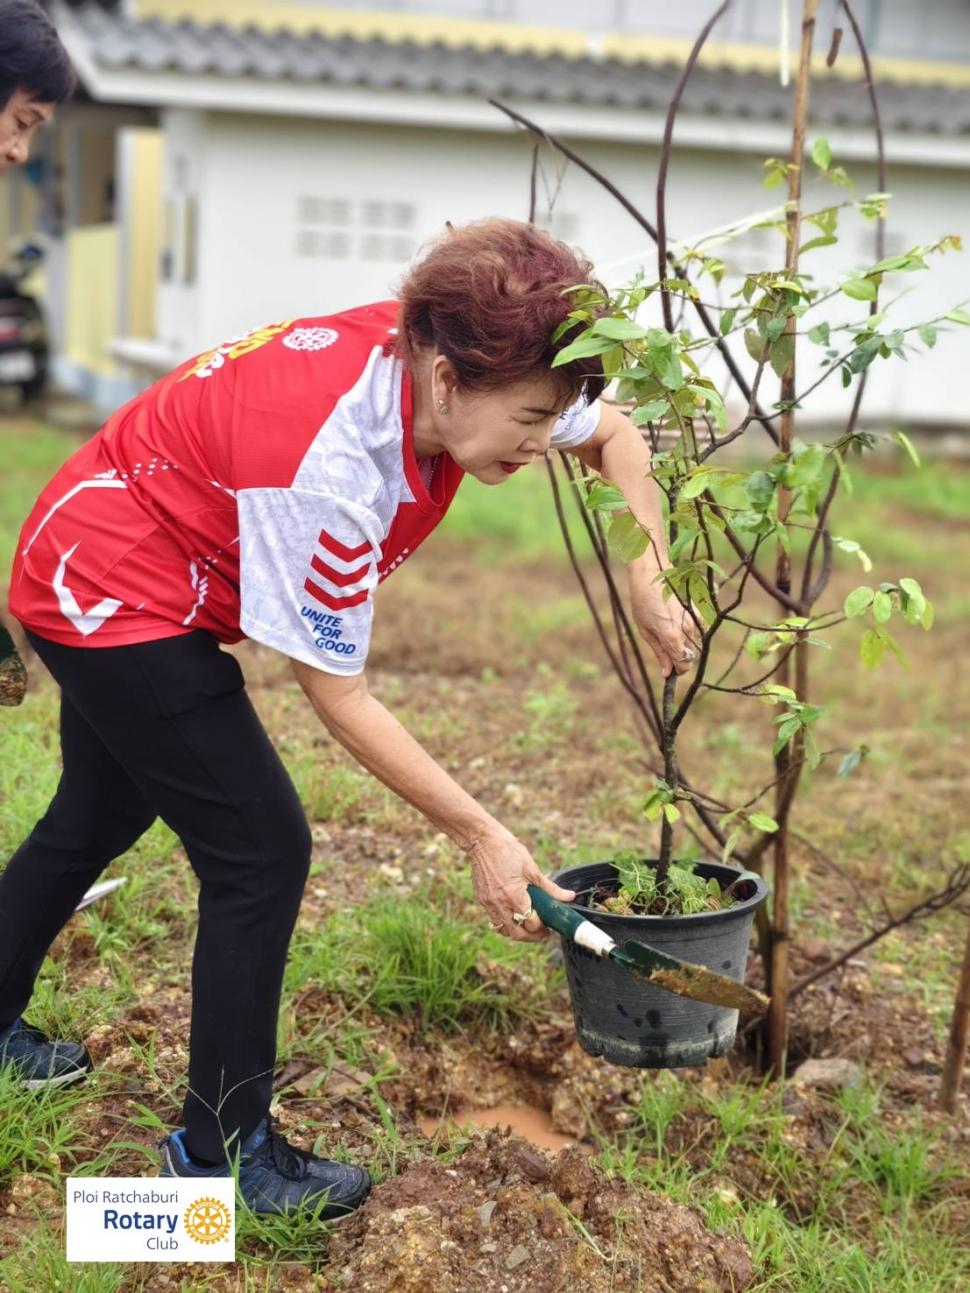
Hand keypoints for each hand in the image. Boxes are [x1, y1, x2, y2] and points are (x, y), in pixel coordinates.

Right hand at [466, 824, 574, 942]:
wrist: (482, 840)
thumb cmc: (508, 850)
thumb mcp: (532, 868)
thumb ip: (550, 888)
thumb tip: (569, 896)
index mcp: (514, 896)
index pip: (531, 923)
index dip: (542, 927)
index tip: (550, 925)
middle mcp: (499, 904)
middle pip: (517, 934)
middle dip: (531, 937)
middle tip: (542, 932)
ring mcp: (488, 903)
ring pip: (503, 930)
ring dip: (517, 931)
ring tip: (529, 925)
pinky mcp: (481, 900)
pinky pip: (494, 920)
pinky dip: (505, 922)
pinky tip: (514, 914)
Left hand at [631, 580, 697, 678]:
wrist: (653, 574)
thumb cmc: (644, 601)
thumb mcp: (645, 630)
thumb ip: (659, 652)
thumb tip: (667, 672)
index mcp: (672, 636)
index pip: (683, 664)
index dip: (677, 671)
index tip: (670, 671)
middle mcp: (687, 630)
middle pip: (690, 657)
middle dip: (680, 659)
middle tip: (666, 653)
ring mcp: (695, 620)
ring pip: (694, 644)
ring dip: (684, 646)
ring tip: (666, 633)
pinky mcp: (698, 612)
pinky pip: (697, 632)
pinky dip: (689, 634)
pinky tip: (675, 623)